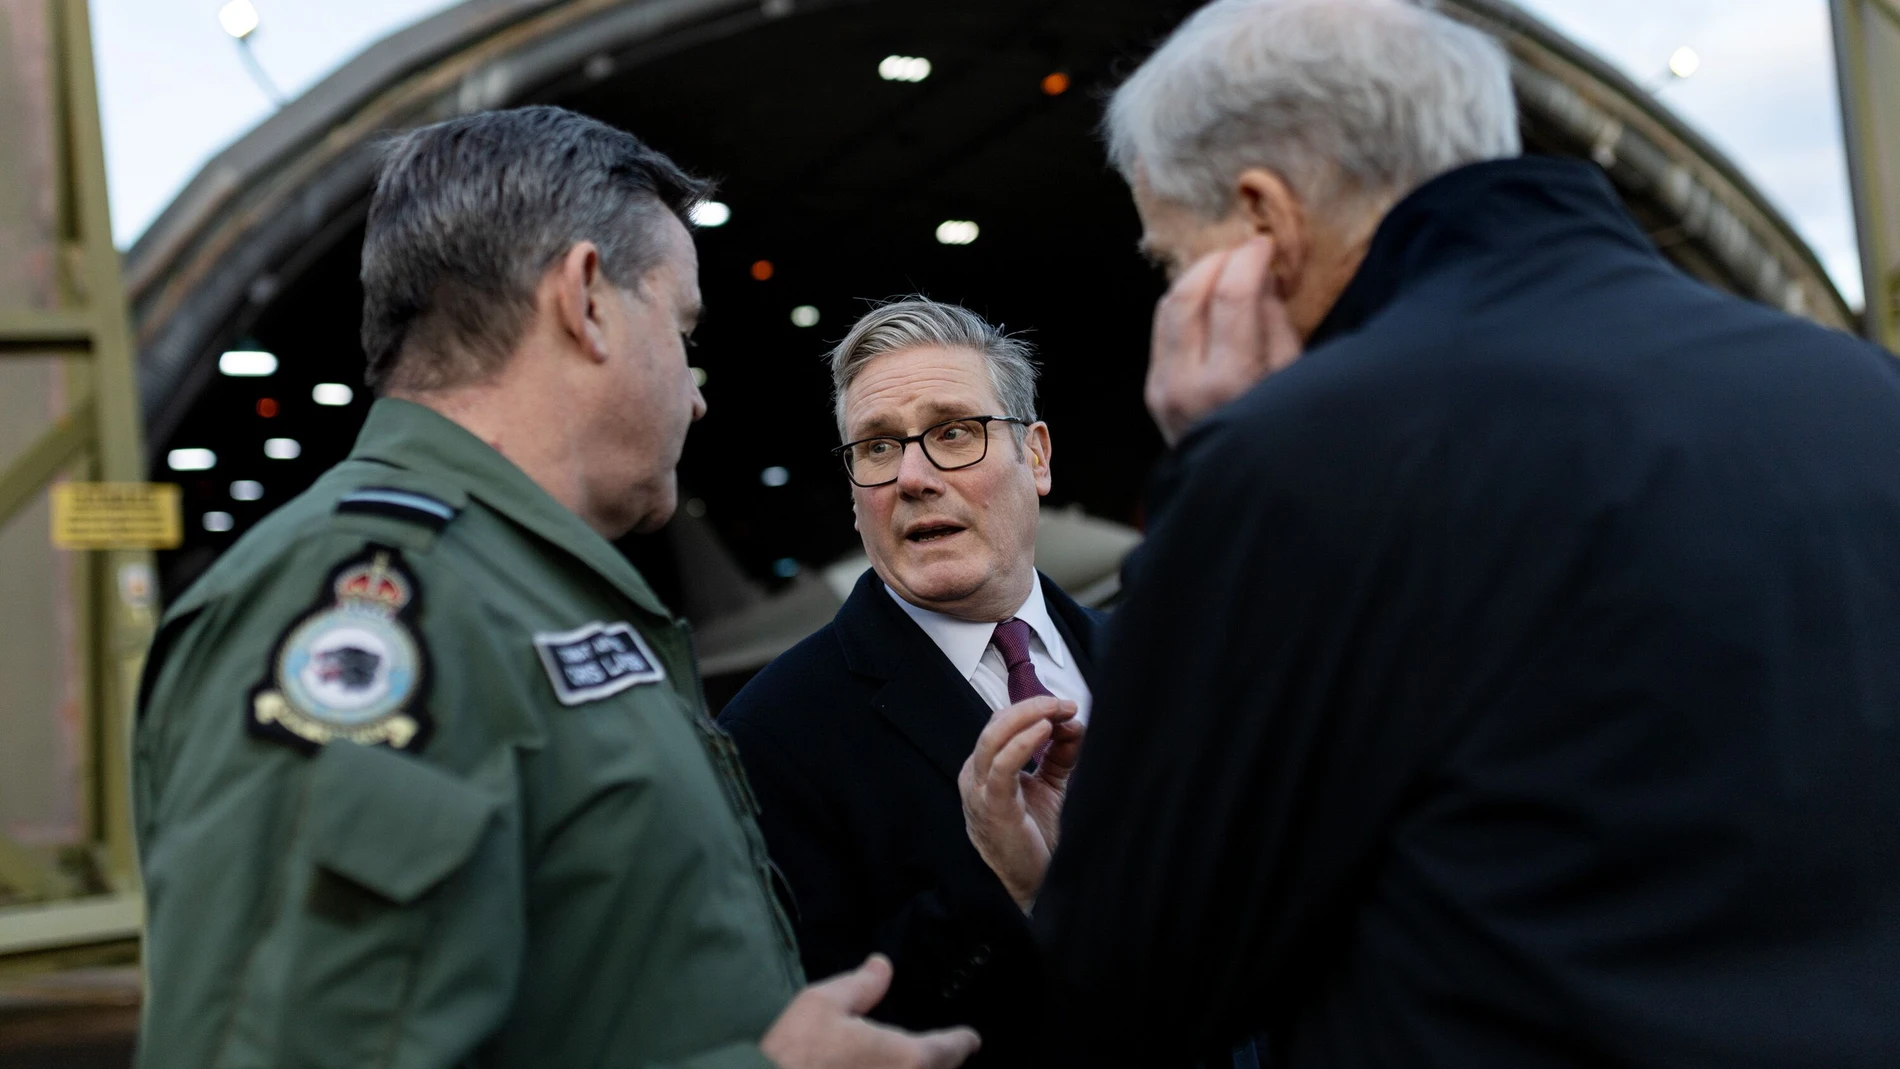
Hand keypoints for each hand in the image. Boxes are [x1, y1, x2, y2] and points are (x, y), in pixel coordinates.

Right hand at [761, 954, 981, 1068]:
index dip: (962, 1042)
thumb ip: (861, 986)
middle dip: (941, 1063)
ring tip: (915, 1062)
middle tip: (943, 1051)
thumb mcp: (823, 1004)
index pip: (949, 1049)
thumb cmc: (794, 1052)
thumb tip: (883, 966)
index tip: (971, 1039)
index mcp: (905, 1057)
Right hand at [957, 696, 1083, 910]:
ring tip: (1055, 711)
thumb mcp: (1050, 786)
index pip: (1004, 724)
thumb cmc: (1033, 840)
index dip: (1034, 709)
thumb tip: (1072, 724)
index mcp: (986, 769)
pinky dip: (1022, 743)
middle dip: (1032, 707)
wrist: (1029, 884)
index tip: (1066, 708)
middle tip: (1063, 705)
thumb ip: (1059, 755)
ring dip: (1027, 717)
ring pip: (993, 738)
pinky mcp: (992, 806)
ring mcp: (980, 790)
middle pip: (996, 724)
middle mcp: (977, 775)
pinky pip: (1001, 766)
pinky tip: (1044, 731)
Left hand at [1146, 235, 1303, 445]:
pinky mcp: (1153, 391)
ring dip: (1197, 276)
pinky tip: (1207, 299)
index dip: (1249, 259)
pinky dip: (1183, 303)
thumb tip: (1260, 277)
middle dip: (1218, 259)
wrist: (1237, 491)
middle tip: (1243, 251)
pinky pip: (1162, 328)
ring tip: (1227, 268)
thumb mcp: (1293, 379)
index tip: (1265, 245)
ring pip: (1168, 306)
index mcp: (1232, 381)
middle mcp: (1188, 384)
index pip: (1232, 295)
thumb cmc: (1280, 436)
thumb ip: (1275, 323)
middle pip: (1191, 293)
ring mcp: (1163, 388)